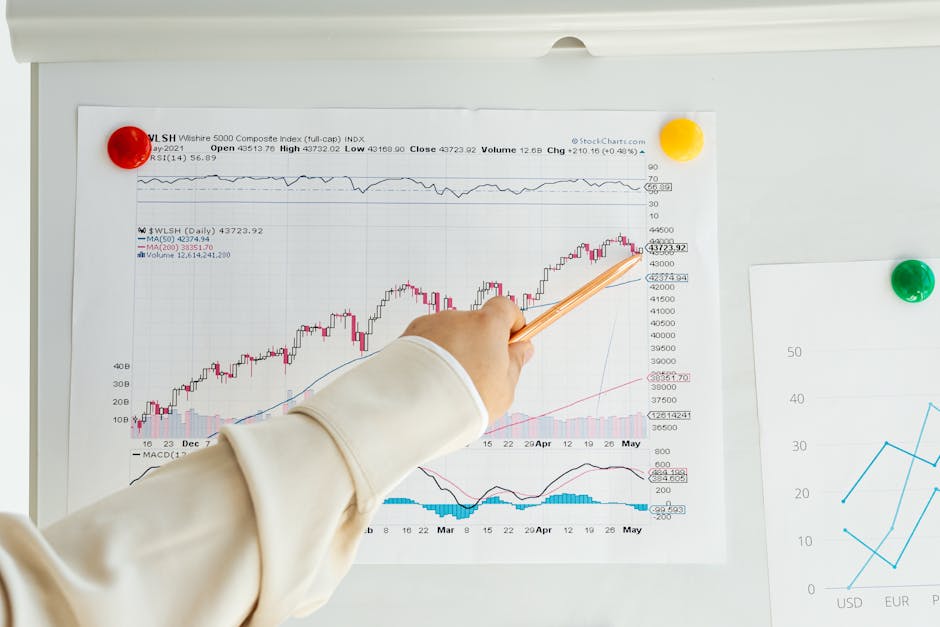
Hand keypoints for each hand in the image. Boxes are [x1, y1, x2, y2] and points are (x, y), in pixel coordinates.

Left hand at [401, 297, 534, 422]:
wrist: (415, 406)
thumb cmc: (465, 398)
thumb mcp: (504, 389)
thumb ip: (515, 363)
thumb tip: (523, 348)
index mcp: (487, 325)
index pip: (505, 307)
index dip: (511, 323)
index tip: (513, 341)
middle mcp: (457, 318)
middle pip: (475, 325)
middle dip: (479, 344)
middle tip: (478, 376)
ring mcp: (431, 325)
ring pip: (450, 335)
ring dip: (453, 351)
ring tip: (449, 384)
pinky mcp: (408, 337)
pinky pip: (427, 344)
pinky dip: (431, 357)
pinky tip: (430, 381)